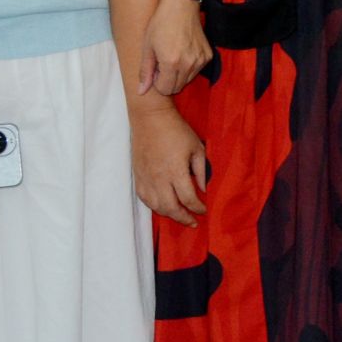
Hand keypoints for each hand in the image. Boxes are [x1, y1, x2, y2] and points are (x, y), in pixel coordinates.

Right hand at [131, 103, 207, 225]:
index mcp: (176, 171)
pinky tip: (163, 206)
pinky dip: (154, 206)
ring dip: (169, 214)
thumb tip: (203, 189)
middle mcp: (159, 178)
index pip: (188, 199)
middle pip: (170, 208)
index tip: (203, 210)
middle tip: (193, 222)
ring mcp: (146, 179)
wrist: (150, 119)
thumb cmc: (176, 131)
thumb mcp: (196, 148)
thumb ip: (201, 171)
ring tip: (179, 215)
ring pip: (156, 206)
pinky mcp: (138, 176)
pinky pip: (144, 199)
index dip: (197, 208)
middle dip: (183, 218)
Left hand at [141, 0, 211, 96]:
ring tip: (173, 56)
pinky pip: (196, 71)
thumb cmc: (160, 23)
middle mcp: (189, 64)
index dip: (157, 82)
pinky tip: (184, 51)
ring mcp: (201, 60)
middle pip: (177, 88)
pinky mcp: (208, 56)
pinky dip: (189, 67)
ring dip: (178, 75)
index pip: (166, 90)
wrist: (181, 5)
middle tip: (163, 63)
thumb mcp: (147, 47)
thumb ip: (145, 71)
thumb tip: (141, 92)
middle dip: (168, 80)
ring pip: (187, 80)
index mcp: (171, 63)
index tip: (155, 69)